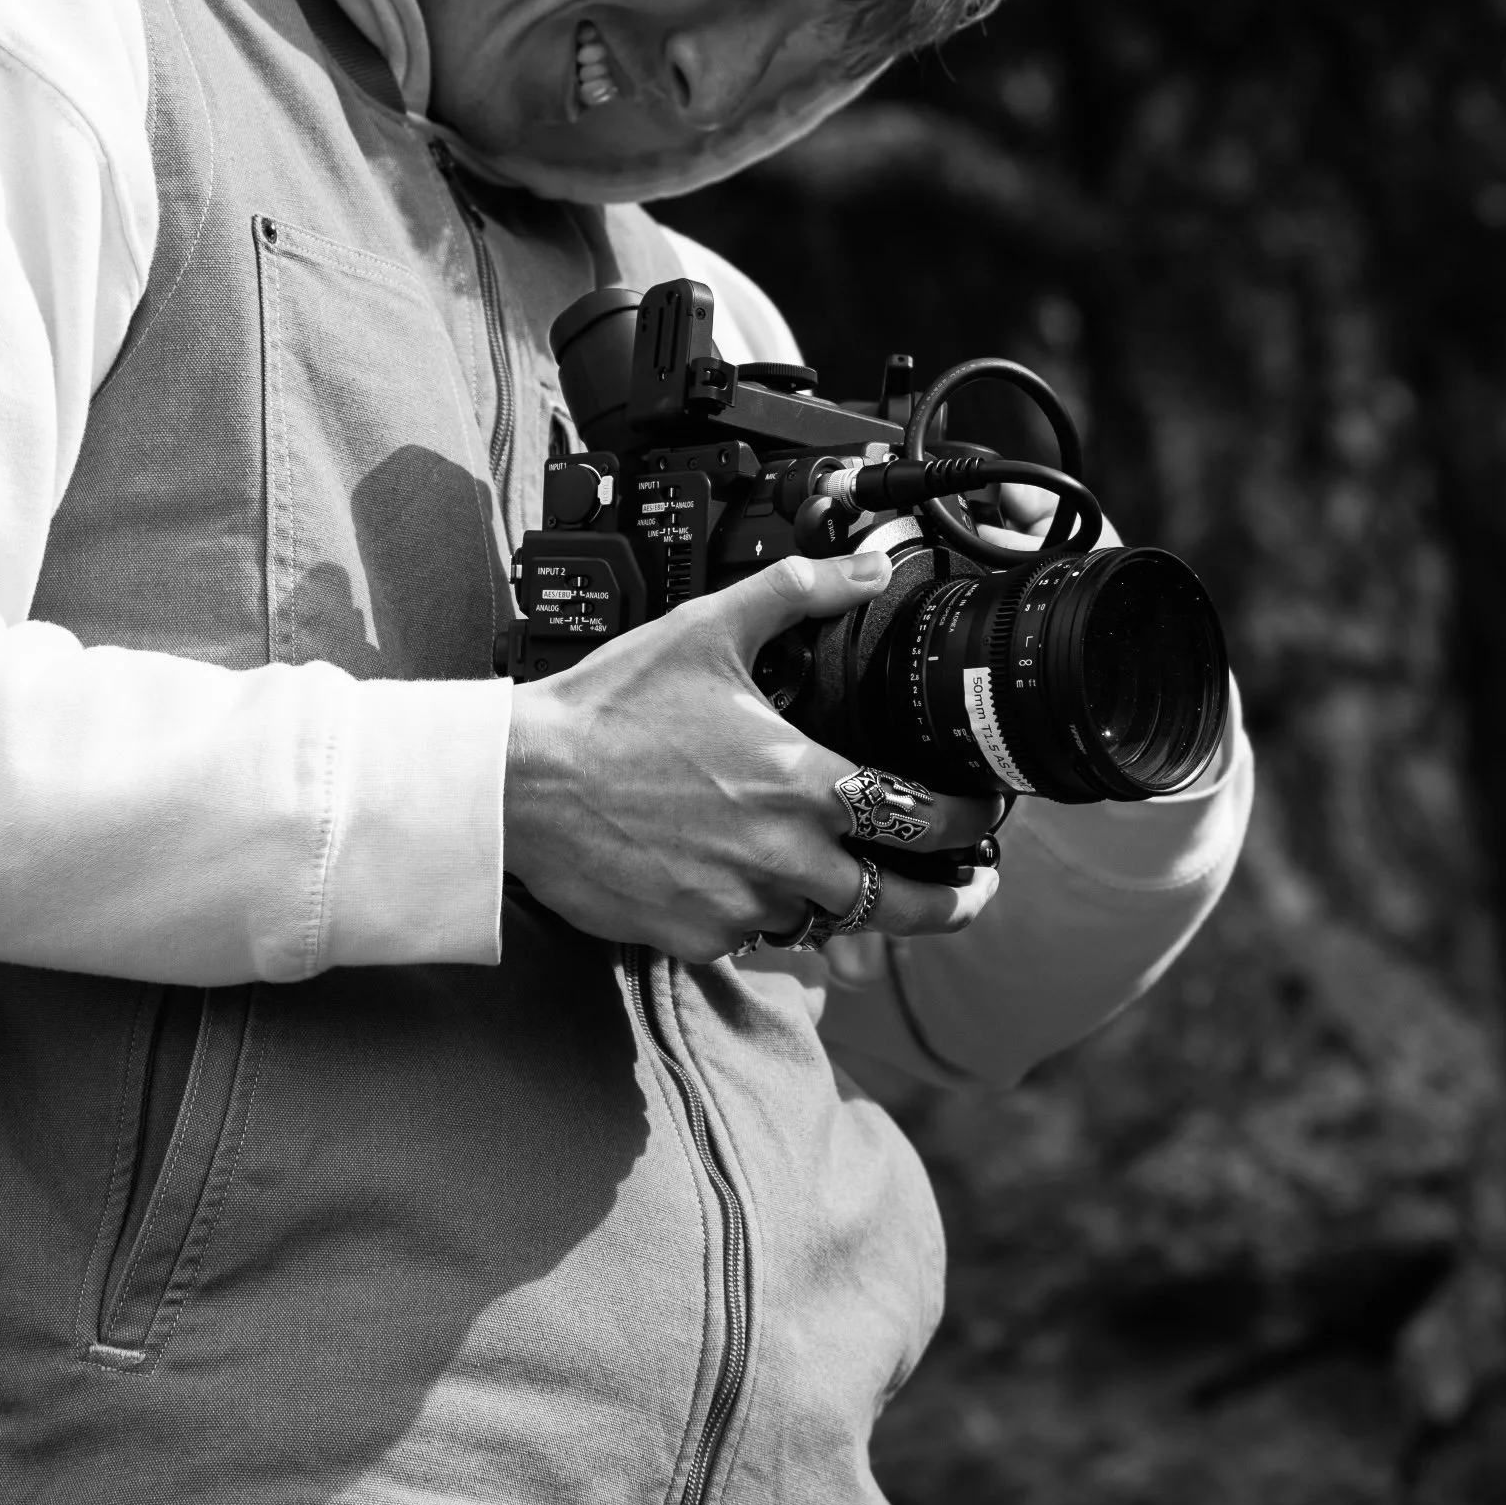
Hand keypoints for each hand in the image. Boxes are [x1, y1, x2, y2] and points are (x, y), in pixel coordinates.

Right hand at [503, 548, 1003, 963]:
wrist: (521, 783)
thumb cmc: (609, 709)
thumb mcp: (708, 629)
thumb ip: (799, 594)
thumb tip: (867, 564)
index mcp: (801, 784)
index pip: (924, 818)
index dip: (971, 825)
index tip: (984, 823)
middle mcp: (783, 858)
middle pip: (902, 905)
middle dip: (951, 903)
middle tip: (971, 894)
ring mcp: (740, 907)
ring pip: (823, 921)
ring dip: (841, 900)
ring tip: (850, 874)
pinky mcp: (695, 939)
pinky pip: (753, 939)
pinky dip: (762, 914)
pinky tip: (749, 878)